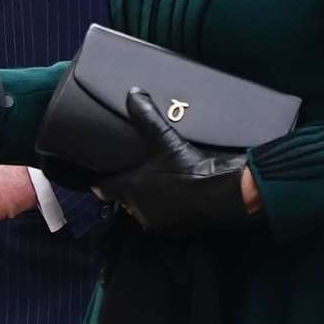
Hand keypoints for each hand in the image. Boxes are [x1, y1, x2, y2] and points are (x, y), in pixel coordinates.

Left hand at [93, 89, 258, 234]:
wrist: (224, 196)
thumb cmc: (188, 169)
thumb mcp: (164, 138)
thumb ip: (146, 116)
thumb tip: (133, 93)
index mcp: (130, 191)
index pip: (102, 188)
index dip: (100, 179)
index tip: (99, 172)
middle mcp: (140, 211)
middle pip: (123, 199)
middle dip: (126, 187)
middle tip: (131, 171)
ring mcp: (159, 224)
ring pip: (143, 211)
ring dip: (146, 199)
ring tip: (153, 182)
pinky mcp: (178, 230)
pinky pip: (163, 218)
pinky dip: (165, 208)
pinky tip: (175, 194)